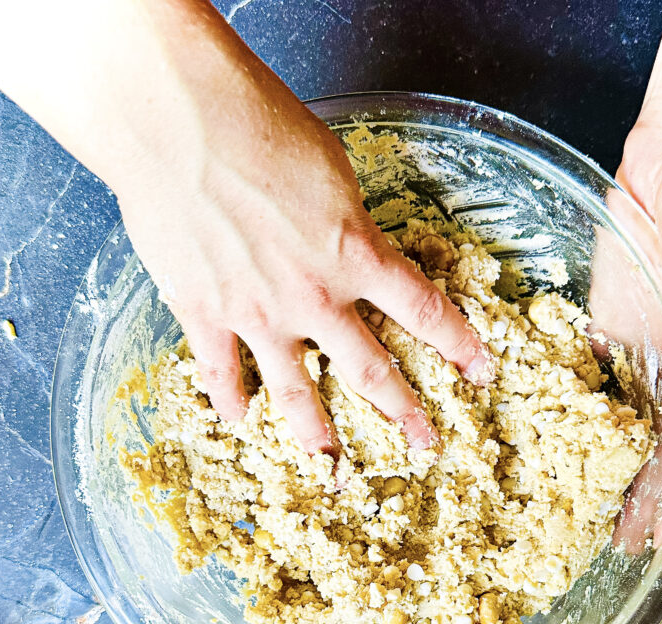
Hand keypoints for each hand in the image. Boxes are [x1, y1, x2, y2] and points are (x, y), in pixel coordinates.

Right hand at [0, 0, 491, 453]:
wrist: (180, 121)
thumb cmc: (259, 123)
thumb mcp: (333, 171)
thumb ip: (348, 226)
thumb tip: (351, 249)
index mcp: (356, 255)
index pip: (425, 313)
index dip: (460, 347)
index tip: (481, 373)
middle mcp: (315, 298)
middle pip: (372, 371)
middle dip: (405, 413)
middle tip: (426, 443)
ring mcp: (258, 315)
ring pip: (297, 393)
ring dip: (319, 435)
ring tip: (333, 464)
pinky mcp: (204, 314)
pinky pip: (221, 372)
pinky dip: (231, 400)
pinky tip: (239, 421)